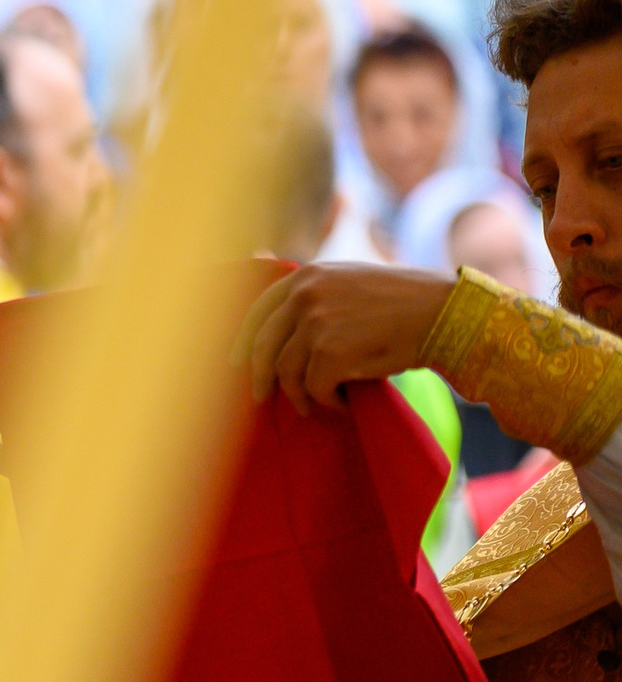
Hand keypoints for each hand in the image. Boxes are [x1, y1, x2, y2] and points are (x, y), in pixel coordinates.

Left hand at [236, 264, 455, 415]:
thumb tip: (273, 314)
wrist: (445, 313)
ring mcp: (316, 322)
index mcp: (306, 276)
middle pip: (263, 346)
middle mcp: (305, 294)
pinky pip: (314, 388)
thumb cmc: (400, 304)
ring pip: (286, 372)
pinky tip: (341, 402)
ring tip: (315, 404)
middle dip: (260, 377)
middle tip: (261, 397)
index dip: (244, 340)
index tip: (236, 361)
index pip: (259, 312)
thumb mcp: (349, 283)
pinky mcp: (331, 352)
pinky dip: (326, 402)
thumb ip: (313, 293)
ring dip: (299, 395)